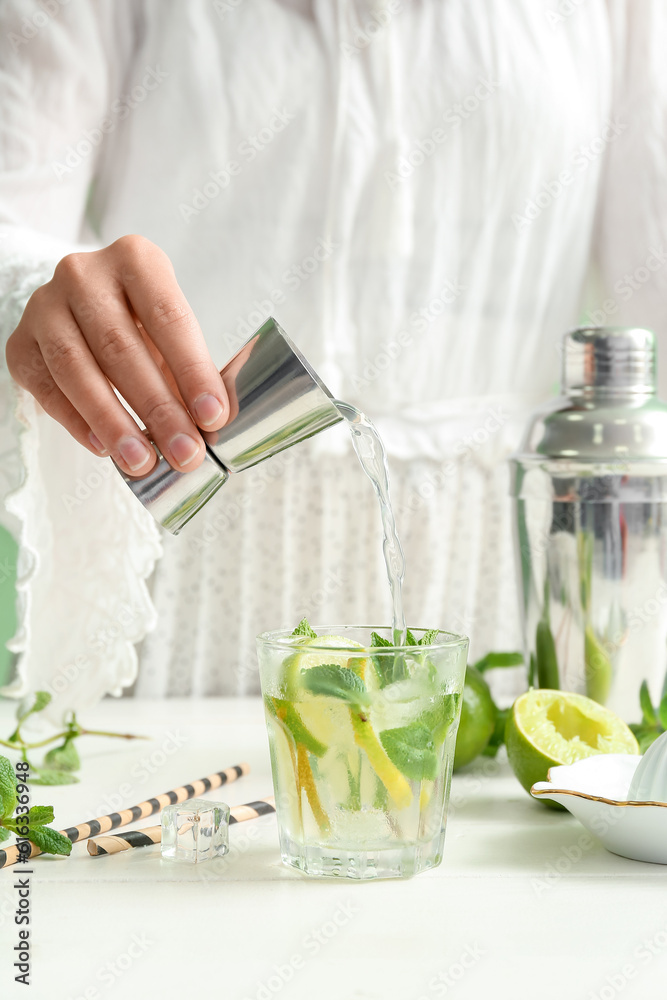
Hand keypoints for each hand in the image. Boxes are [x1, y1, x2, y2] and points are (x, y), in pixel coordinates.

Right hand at [5, 235, 228, 475]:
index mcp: (135, 260)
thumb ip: (190, 372)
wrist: (81, 309)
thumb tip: (212, 423)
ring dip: (114, 422)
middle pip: (121, 347)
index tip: (213, 417)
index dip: (192, 371)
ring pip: (77, 369)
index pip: (168, 318)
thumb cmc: (140, 324)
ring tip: (142, 461)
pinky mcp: (21, 343)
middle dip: (158, 408)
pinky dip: (77, 423)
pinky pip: (47, 388)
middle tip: (184, 452)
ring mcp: (45, 306)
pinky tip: (104, 449)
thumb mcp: (171, 334)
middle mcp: (84, 274)